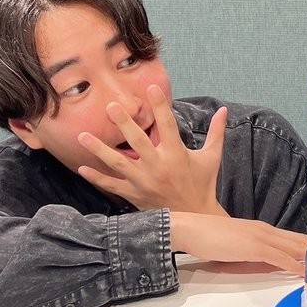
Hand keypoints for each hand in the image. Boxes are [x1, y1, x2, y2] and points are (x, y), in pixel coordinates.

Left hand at [77, 86, 225, 213]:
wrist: (195, 218)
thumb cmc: (203, 184)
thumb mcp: (212, 157)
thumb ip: (216, 132)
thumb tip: (224, 110)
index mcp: (176, 155)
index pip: (168, 125)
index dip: (160, 106)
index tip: (150, 88)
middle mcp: (158, 167)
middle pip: (138, 141)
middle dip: (124, 123)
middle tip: (110, 106)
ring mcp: (144, 182)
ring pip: (118, 163)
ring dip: (99, 149)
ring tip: (82, 135)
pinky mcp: (135, 195)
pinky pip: (112, 185)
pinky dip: (97, 178)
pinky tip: (82, 168)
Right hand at [171, 213, 306, 275]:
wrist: (191, 228)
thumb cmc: (209, 237)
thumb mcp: (238, 245)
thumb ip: (254, 251)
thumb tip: (268, 261)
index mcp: (262, 230)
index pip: (294, 238)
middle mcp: (265, 231)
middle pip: (300, 240)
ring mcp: (260, 237)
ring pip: (294, 247)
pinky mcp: (252, 247)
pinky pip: (277, 257)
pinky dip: (293, 265)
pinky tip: (304, 272)